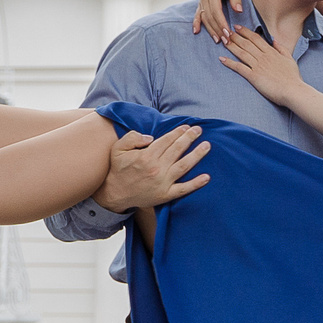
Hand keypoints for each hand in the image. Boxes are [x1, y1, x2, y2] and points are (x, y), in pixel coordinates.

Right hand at [92, 126, 210, 211]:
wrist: (115, 194)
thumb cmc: (118, 169)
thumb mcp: (118, 149)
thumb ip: (132, 138)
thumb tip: (150, 137)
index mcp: (146, 156)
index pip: (167, 140)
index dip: (178, 132)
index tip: (186, 126)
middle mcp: (156, 168)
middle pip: (177, 150)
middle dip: (189, 138)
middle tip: (199, 130)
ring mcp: (162, 182)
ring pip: (184, 166)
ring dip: (197, 155)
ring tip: (207, 146)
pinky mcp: (165, 195)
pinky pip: (184, 189)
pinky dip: (196, 184)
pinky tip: (207, 177)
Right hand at [193, 0, 244, 43]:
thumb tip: (238, 11)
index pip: (216, 10)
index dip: (221, 23)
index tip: (228, 33)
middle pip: (209, 16)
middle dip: (217, 29)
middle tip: (226, 41)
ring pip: (204, 17)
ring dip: (210, 29)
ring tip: (217, 40)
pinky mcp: (201, 1)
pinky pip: (197, 13)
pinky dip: (196, 22)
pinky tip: (196, 31)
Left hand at [218, 24, 305, 104]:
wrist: (293, 90)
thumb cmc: (293, 78)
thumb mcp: (290, 59)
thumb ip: (281, 49)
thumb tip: (274, 40)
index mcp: (271, 52)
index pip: (256, 38)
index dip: (245, 32)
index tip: (238, 27)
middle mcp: (263, 57)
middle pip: (246, 43)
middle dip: (235, 36)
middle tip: (226, 31)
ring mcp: (258, 66)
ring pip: (241, 53)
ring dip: (231, 46)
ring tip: (223, 40)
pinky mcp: (254, 77)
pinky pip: (239, 68)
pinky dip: (230, 63)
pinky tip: (222, 59)